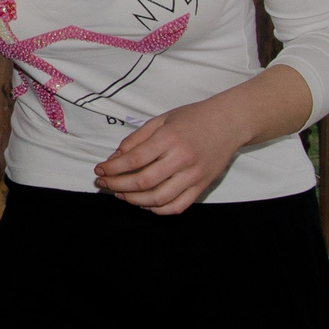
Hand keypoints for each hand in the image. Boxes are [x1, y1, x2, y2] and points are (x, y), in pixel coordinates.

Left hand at [94, 96, 250, 214]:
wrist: (228, 123)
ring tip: (120, 194)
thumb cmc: (192, 118)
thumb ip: (136, 139)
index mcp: (169, 138)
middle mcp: (182, 159)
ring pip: (158, 198)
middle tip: (103, 184)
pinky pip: (177, 206)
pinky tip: (144, 204)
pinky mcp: (202, 186)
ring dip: (134, 200)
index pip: (134, 160)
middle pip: (143, 181)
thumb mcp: (161, 120)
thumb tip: (114, 158)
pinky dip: (158, 210)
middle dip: (117, 185)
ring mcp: (194, 175)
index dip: (112, 168)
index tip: (99, 170)